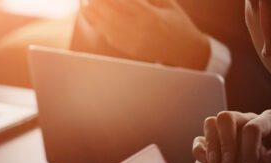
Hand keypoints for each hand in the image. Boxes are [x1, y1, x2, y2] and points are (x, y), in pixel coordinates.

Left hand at [81, 0, 210, 68]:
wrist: (186, 50)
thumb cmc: (177, 22)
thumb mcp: (167, 3)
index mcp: (151, 17)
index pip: (125, 3)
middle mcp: (140, 30)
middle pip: (112, 15)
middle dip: (98, 3)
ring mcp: (134, 42)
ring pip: (108, 27)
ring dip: (94, 14)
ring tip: (84, 3)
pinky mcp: (130, 49)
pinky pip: (111, 36)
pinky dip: (100, 25)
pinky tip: (92, 16)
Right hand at [193, 109, 270, 162]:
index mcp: (266, 127)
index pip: (255, 123)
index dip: (251, 145)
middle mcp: (246, 124)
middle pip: (229, 117)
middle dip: (228, 142)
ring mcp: (225, 134)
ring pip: (212, 122)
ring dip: (213, 144)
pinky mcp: (207, 144)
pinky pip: (200, 138)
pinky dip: (201, 151)